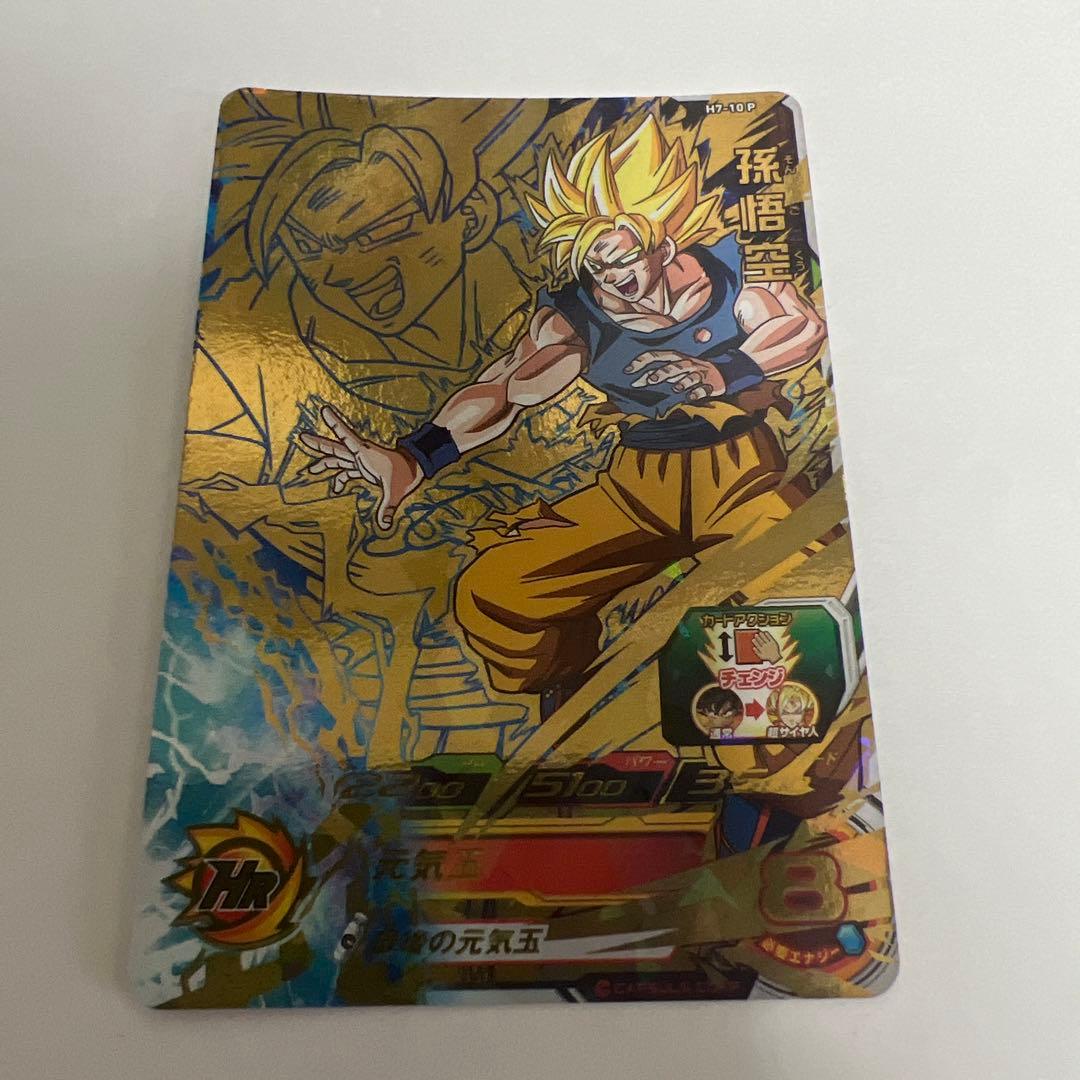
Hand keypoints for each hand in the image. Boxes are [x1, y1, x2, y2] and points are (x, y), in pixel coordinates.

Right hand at [299, 405, 421, 529]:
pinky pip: (347, 471)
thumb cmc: (406, 474)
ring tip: (310, 470)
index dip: (335, 423)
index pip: (345, 436)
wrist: (416, 466)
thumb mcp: (396, 492)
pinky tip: (335, 489)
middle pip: (334, 448)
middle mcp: (360, 454)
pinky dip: (340, 478)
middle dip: (318, 444)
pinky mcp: (365, 467)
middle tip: (302, 436)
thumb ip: (388, 508)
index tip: (325, 410)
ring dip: (325, 463)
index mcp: (364, 453)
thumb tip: (385, 526)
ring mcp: (361, 460)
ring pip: (338, 459)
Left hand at [624, 350, 726, 401]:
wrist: (721, 374)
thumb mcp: (675, 370)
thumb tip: (636, 382)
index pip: (656, 356)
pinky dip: (698, 393)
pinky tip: (691, 398)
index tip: (628, 370)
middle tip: (649, 380)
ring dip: (683, 381)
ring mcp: (699, 374)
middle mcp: (687, 364)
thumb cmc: (690, 372)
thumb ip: (657, 375)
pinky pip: (704, 389)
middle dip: (662, 372)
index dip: (642, 361)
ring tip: (676, 388)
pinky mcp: (711, 385)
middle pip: (674, 366)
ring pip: (691, 376)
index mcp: (676, 358)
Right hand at [752, 631, 780, 664]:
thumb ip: (757, 652)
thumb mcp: (761, 656)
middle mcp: (765, 647)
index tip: (753, 639)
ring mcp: (770, 644)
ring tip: (760, 632)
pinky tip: (765, 632)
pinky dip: (768, 635)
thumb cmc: (767, 657)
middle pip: (761, 641)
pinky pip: (770, 638)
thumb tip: (753, 648)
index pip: (757, 645)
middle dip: (758, 638)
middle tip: (756, 634)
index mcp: (762, 650)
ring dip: (762, 636)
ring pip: (765, 639)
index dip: (755, 642)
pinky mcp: (773, 642)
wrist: (775, 657)